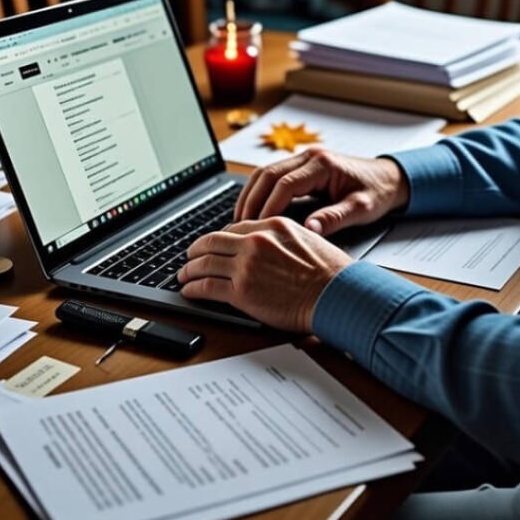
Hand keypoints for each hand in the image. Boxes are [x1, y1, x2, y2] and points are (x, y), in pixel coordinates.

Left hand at [178, 217, 351, 331]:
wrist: (336, 294)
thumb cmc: (330, 272)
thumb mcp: (308, 238)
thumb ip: (284, 237)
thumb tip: (272, 244)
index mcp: (272, 225)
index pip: (235, 227)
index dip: (220, 238)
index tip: (214, 245)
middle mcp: (255, 241)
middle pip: (212, 241)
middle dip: (196, 249)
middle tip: (190, 256)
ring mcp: (246, 266)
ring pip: (204, 263)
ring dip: (189, 269)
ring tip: (183, 275)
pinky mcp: (241, 291)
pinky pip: (206, 286)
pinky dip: (193, 288)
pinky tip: (189, 291)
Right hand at [235, 148, 409, 236]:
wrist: (388, 178)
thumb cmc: (377, 192)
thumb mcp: (362, 209)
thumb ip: (335, 218)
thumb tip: (309, 230)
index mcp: (323, 164)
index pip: (285, 183)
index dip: (269, 206)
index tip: (258, 227)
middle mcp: (309, 157)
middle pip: (268, 174)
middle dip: (251, 200)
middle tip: (240, 226)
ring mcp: (303, 158)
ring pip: (265, 172)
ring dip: (250, 194)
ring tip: (240, 220)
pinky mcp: (301, 166)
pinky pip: (272, 175)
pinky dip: (258, 191)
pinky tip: (252, 210)